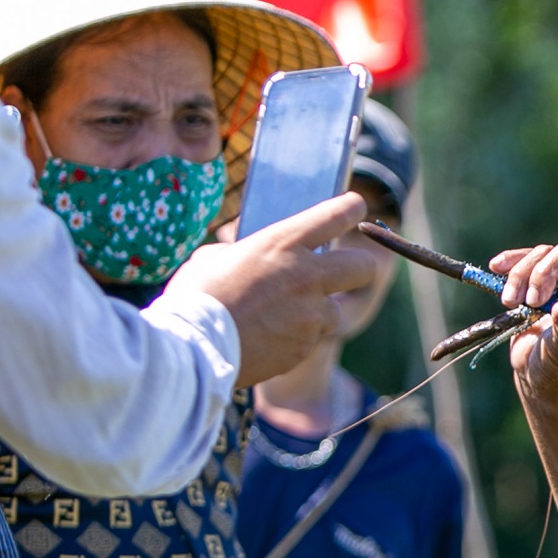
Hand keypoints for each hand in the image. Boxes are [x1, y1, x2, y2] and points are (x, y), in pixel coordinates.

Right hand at [165, 194, 377, 386]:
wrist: (194, 349)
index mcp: (283, 243)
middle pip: (363, 266)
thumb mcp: (215, 257)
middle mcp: (306, 276)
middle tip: (341, 272)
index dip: (351, 208)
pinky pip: (311, 340)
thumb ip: (245, 252)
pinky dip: (296, 339)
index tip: (354, 208)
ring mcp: (309, 315)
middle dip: (357, 267)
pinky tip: (267, 337)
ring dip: (318, 312)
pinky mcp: (304, 347)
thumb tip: (248, 255)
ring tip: (284, 316)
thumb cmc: (196, 297)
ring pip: (336, 311)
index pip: (338, 214)